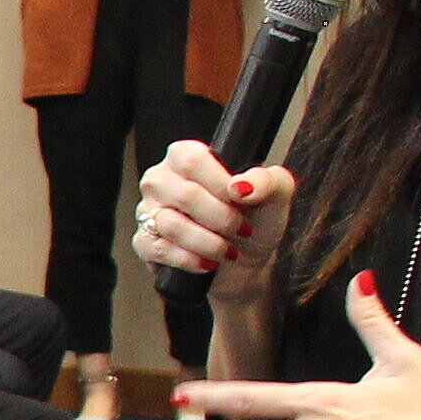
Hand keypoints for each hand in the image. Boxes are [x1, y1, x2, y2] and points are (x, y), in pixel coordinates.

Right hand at [139, 138, 291, 297]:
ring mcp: (148, 211)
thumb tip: (241, 186)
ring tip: (227, 249)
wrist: (247, 260)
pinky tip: (207, 261)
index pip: (192, 159)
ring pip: (171, 225)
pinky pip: (160, 250)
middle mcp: (162, 180)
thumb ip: (267, 180)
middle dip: (222, 219)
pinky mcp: (144, 242)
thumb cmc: (256, 220)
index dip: (219, 183)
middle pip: (185, 195)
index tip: (241, 199)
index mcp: (187, 158)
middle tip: (241, 228)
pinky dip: (190, 260)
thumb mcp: (276, 194)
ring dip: (209, 243)